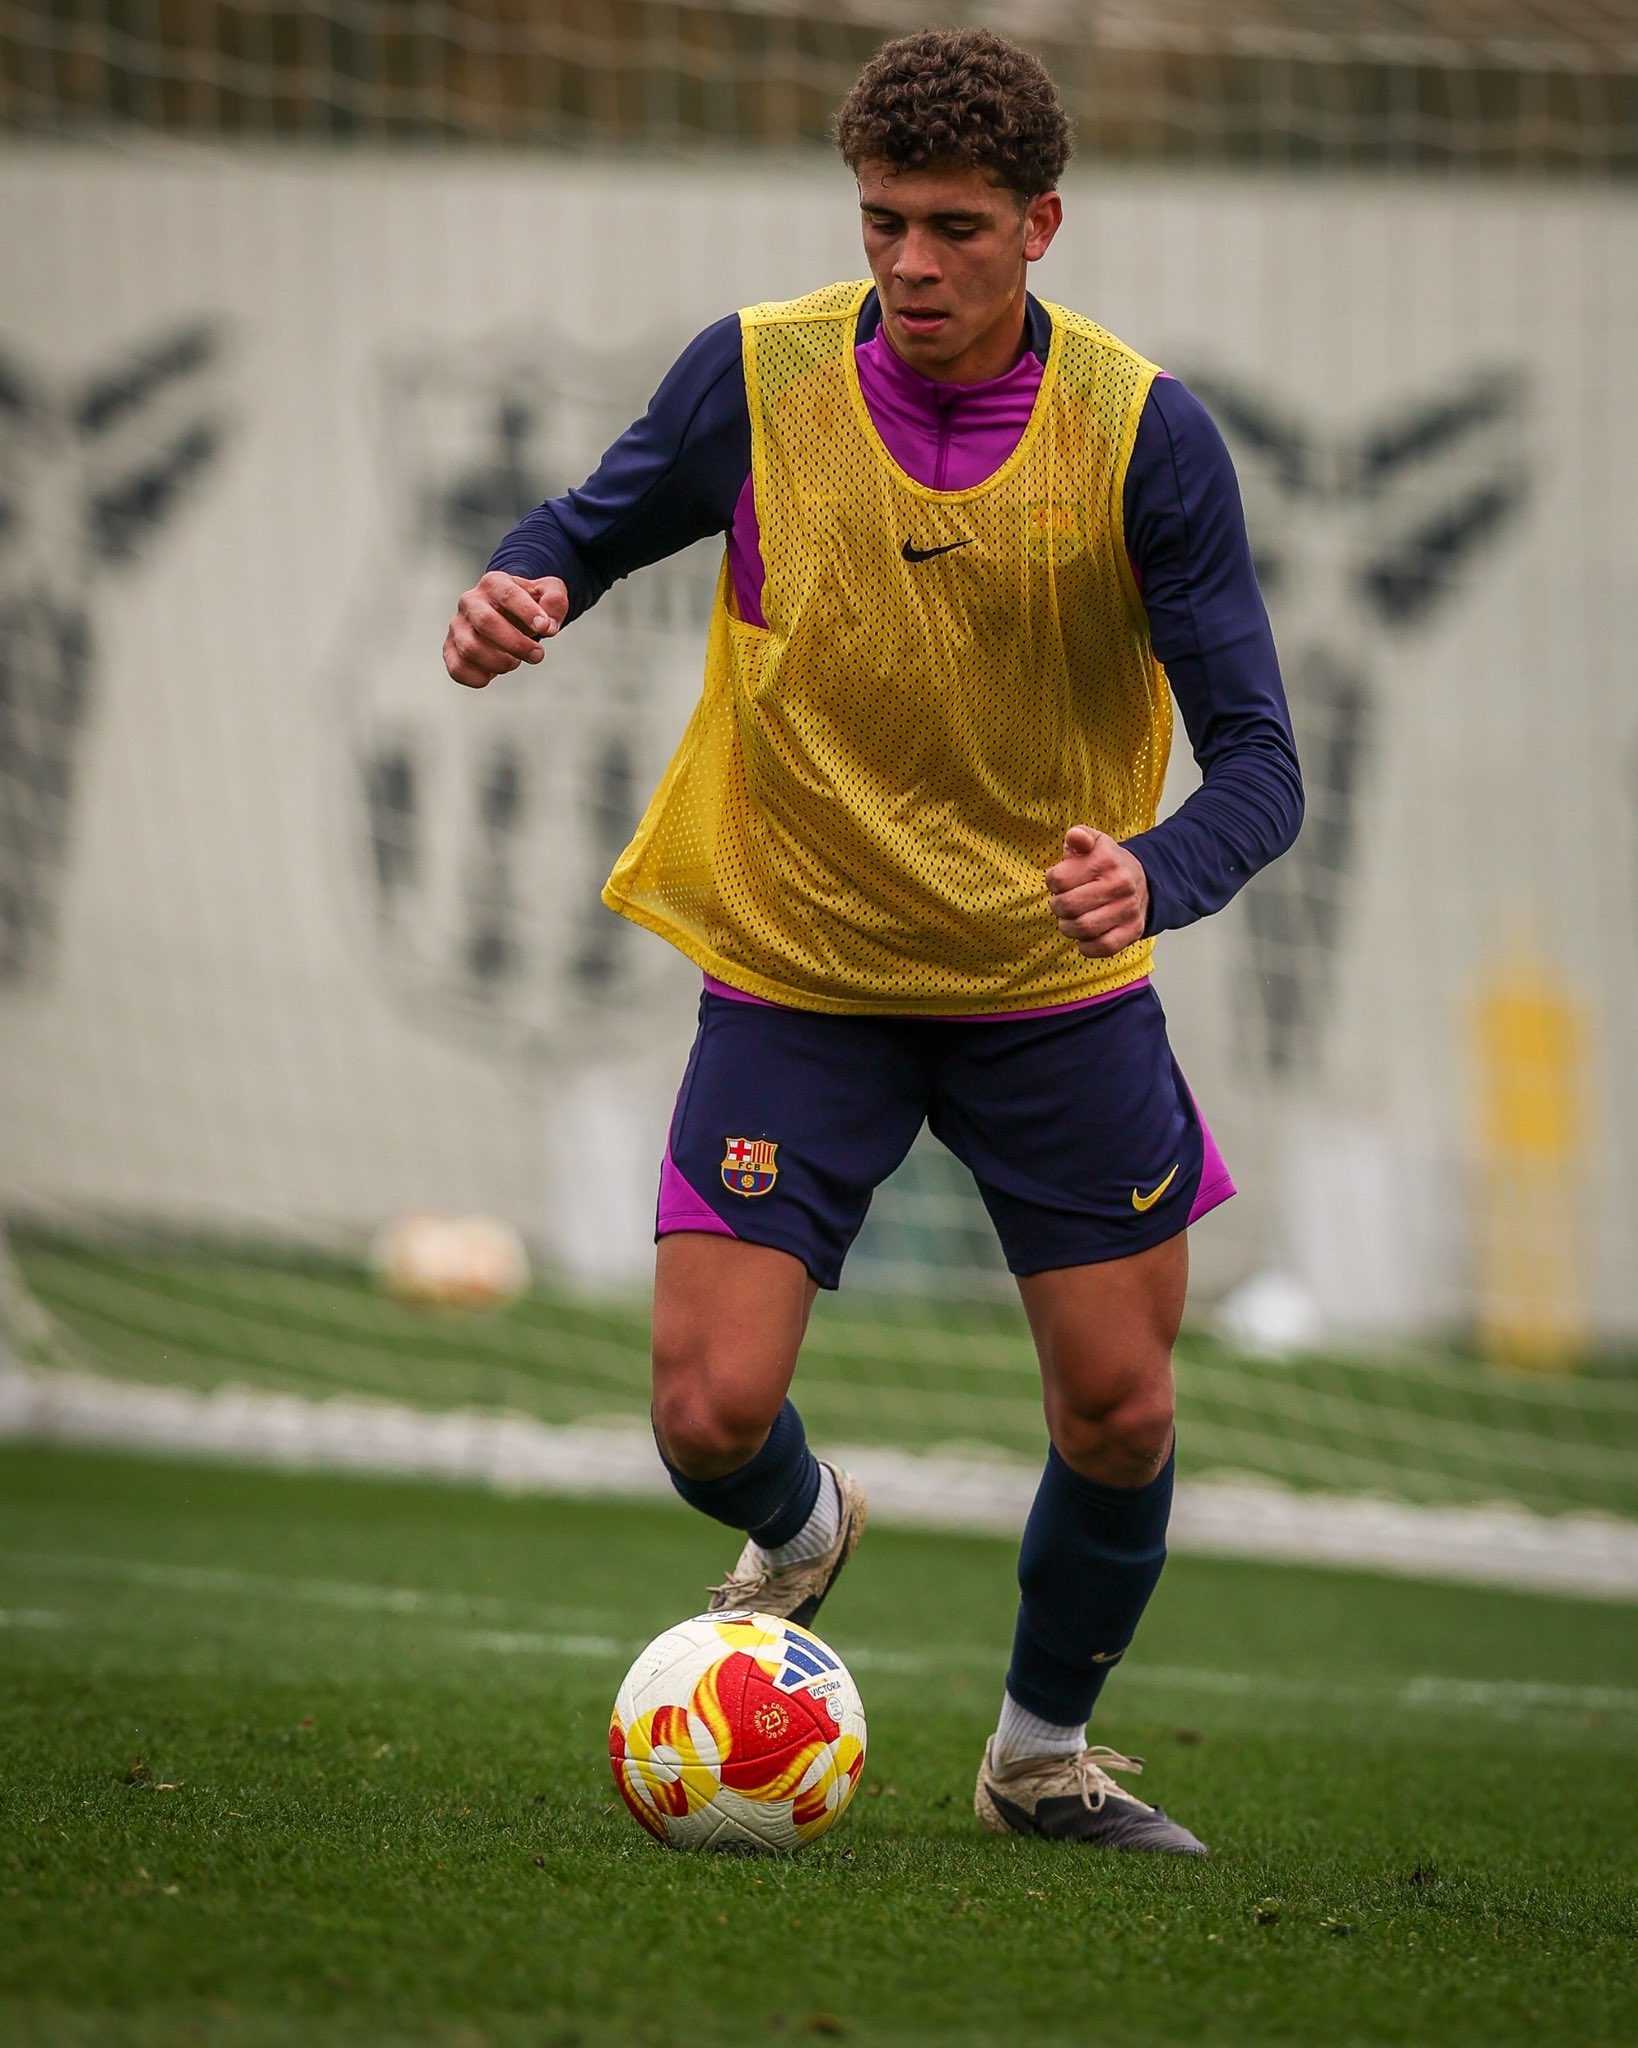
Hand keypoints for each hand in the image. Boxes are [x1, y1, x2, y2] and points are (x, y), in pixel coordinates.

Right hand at [443, 572, 568, 688]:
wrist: (507, 614)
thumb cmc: (529, 605)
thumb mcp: (548, 593)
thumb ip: (554, 602)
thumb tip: (549, 626)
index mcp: (493, 583)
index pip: (507, 594)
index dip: (528, 612)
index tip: (547, 629)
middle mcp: (469, 601)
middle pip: (486, 622)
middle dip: (516, 644)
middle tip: (538, 655)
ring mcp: (457, 626)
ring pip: (471, 648)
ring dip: (501, 663)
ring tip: (514, 662)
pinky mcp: (450, 649)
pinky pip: (457, 669)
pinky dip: (480, 678)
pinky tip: (494, 673)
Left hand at [1044, 824, 1149, 957]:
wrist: (1144, 880)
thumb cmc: (1108, 862)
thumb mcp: (1095, 841)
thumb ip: (1079, 836)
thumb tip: (1075, 837)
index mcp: (1106, 860)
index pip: (1058, 879)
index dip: (1052, 882)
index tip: (1059, 882)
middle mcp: (1120, 884)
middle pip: (1068, 905)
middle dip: (1057, 906)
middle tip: (1062, 904)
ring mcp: (1128, 909)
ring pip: (1082, 927)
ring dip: (1068, 927)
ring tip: (1071, 919)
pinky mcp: (1133, 930)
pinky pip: (1103, 947)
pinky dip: (1086, 946)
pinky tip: (1084, 936)